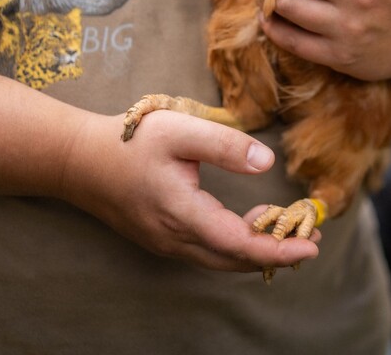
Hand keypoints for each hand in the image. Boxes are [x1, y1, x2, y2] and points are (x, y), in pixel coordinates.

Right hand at [59, 110, 319, 272]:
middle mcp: (174, 239)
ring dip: (256, 251)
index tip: (311, 245)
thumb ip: (225, 146)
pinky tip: (251, 222)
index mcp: (182, 214)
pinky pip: (207, 252)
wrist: (79, 160)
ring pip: (221, 259)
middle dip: (276, 253)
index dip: (278, 249)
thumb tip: (267, 164)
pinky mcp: (162, 238)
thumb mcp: (181, 131)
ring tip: (289, 232)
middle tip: (311, 238)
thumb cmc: (129, 140)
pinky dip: (235, 245)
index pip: (239, 244)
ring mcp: (166, 243)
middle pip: (234, 259)